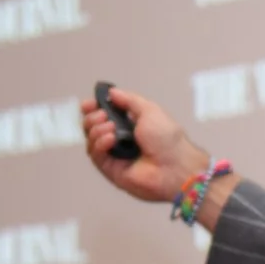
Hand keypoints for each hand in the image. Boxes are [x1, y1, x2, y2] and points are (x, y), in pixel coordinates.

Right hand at [81, 87, 209, 204]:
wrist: (176, 166)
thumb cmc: (167, 138)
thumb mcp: (150, 110)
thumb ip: (130, 100)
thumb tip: (112, 92)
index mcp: (129, 125)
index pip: (103, 116)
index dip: (93, 109)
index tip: (89, 104)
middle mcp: (120, 140)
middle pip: (92, 128)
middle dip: (92, 118)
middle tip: (102, 115)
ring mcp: (115, 156)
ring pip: (92, 141)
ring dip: (96, 130)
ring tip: (110, 127)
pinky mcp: (111, 171)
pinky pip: (97, 156)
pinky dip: (100, 144)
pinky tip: (110, 138)